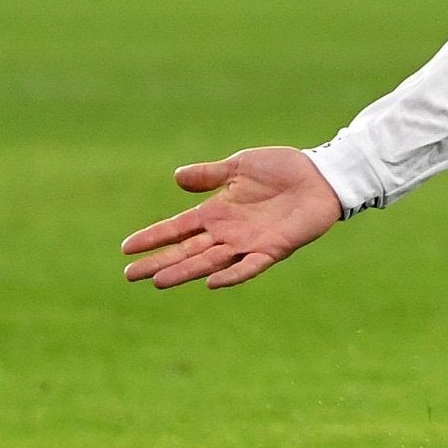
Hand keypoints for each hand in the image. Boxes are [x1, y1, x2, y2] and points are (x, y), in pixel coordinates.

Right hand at [122, 146, 342, 289]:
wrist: (321, 175)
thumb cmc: (282, 169)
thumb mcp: (240, 165)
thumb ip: (210, 174)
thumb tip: (176, 177)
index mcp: (217, 211)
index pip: (177, 228)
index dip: (153, 237)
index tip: (126, 248)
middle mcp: (228, 231)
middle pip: (187, 251)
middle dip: (159, 262)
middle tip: (130, 275)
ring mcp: (249, 242)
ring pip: (210, 262)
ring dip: (185, 272)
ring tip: (158, 282)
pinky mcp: (274, 248)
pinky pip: (250, 265)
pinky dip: (233, 274)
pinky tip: (212, 282)